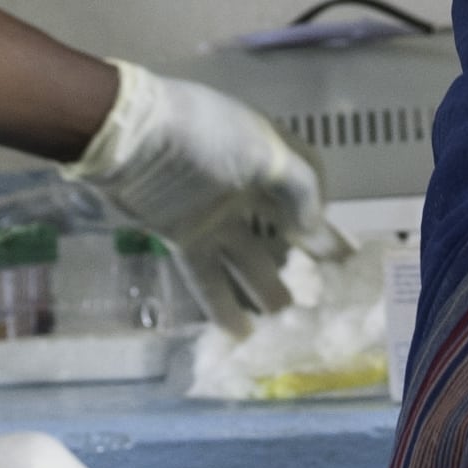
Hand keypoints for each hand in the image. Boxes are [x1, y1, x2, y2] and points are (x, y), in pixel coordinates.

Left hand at [68, 59, 331, 326]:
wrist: (128, 138)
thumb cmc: (201, 136)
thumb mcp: (263, 151)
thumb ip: (298, 189)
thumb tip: (313, 231)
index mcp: (266, 155)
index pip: (306, 187)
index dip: (322, 216)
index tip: (339, 253)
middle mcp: (243, 185)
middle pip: (279, 228)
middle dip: (301, 257)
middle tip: (323, 292)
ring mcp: (212, 213)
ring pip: (246, 257)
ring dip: (264, 287)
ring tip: (285, 318)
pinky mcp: (181, 234)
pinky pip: (206, 274)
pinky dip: (220, 303)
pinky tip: (239, 332)